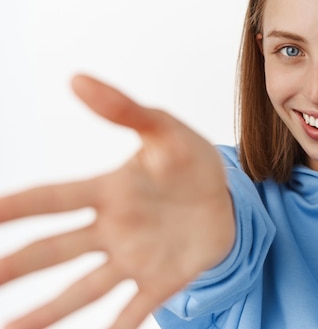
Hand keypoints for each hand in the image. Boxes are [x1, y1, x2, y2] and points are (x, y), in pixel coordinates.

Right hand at [0, 75, 234, 328]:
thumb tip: (76, 79)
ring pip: (81, 291)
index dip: (14, 207)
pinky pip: (132, 313)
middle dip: (13, 266)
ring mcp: (134, 259)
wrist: (229, 198)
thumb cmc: (192, 163)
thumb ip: (126, 110)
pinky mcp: (161, 281)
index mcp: (109, 191)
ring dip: (46, 313)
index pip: (51, 199)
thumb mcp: (165, 130)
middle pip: (53, 251)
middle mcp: (112, 230)